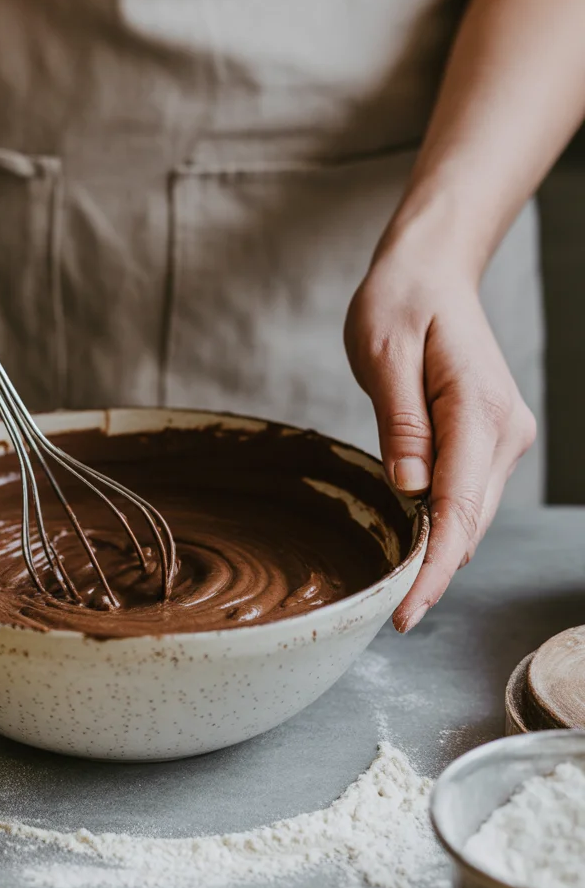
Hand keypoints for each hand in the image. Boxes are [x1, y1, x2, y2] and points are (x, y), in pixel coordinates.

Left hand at [344, 241, 535, 632]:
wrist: (432, 271)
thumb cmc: (401, 302)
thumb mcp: (383, 354)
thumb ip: (400, 424)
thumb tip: (411, 491)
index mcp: (479, 410)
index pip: (459, 509)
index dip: (433, 569)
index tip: (405, 613)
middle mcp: (504, 431)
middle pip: (471, 523)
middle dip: (434, 573)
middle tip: (388, 616)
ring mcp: (502, 437)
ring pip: (472, 515)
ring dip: (439, 552)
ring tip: (395, 591)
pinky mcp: (489, 439)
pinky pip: (467, 495)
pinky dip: (443, 524)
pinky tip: (413, 545)